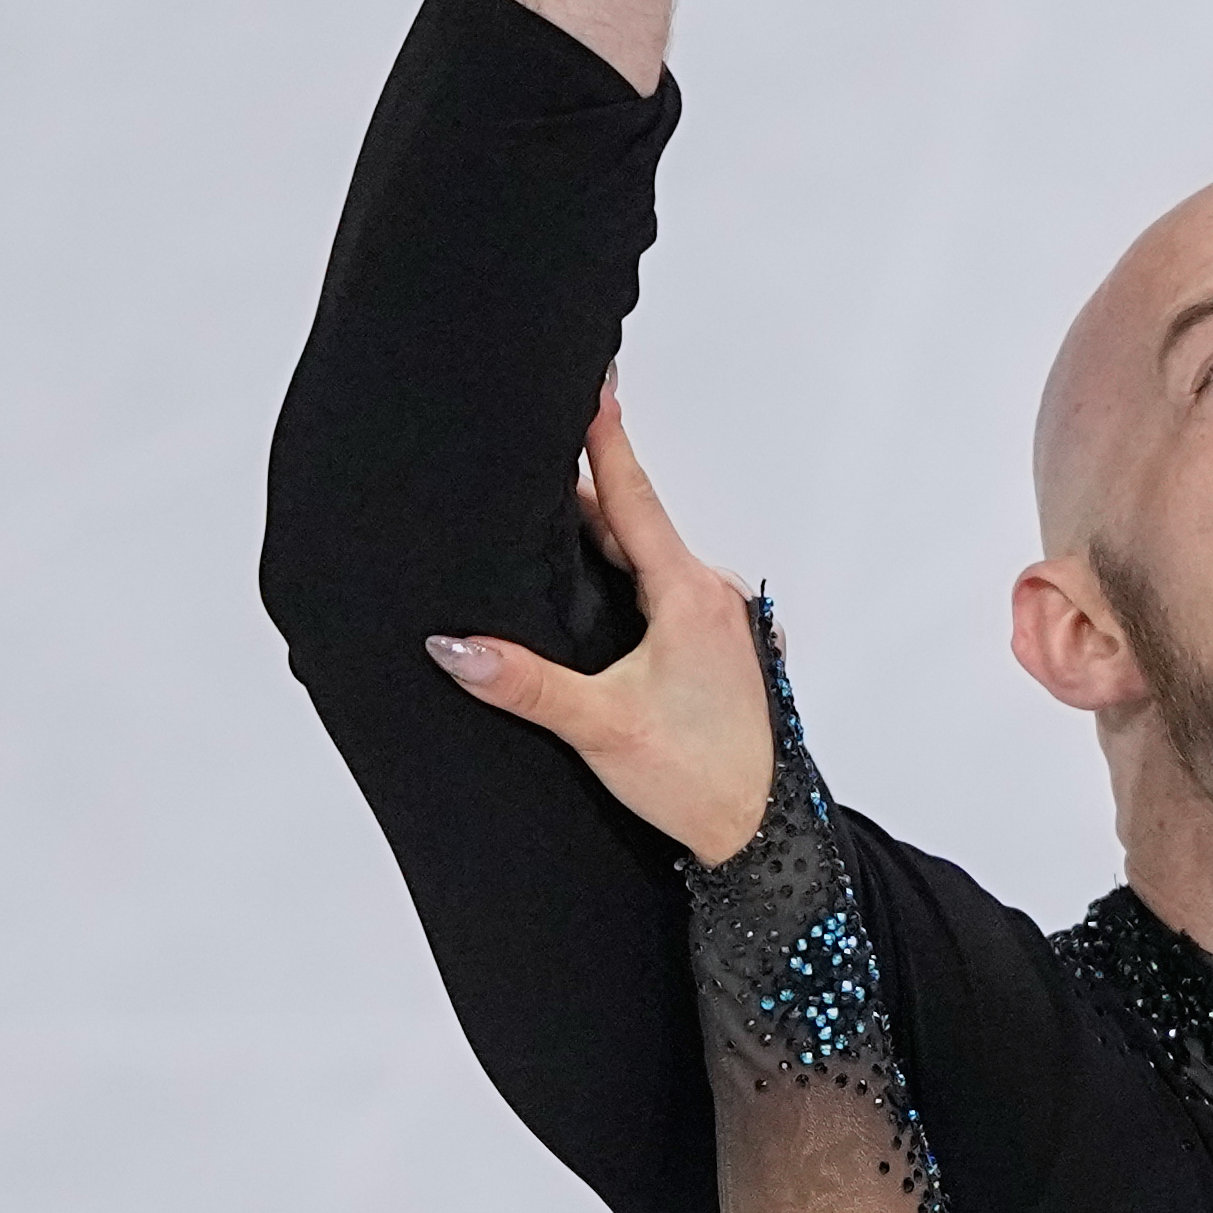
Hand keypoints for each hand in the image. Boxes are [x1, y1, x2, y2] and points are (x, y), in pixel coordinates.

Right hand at [428, 389, 773, 860]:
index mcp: (689, 594)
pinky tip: (595, 584)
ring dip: (605, 537)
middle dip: (588, 487)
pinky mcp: (719, 647)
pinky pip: (664, 589)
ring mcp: (721, 620)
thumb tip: (449, 647)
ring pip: (649, 558)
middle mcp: (712, 595)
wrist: (763, 834)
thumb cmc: (698, 780)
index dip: (604, 437)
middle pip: (634, 524)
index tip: (594, 378)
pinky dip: (627, 574)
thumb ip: (523, 684)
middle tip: (542, 441)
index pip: (633, 496)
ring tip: (551, 508)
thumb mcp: (599, 728)